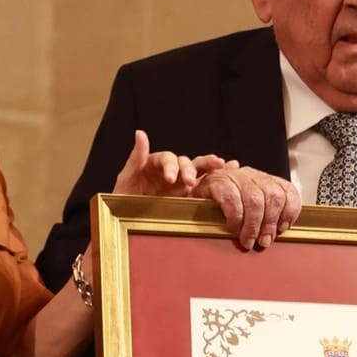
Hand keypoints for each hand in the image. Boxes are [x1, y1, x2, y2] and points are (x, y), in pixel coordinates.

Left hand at [112, 129, 226, 196]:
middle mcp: (172, 170)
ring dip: (209, 167)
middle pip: (186, 162)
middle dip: (190, 170)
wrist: (127, 224)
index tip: (171, 178)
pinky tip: (233, 167)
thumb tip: (140, 133)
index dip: (171, 165)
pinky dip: (220, 174)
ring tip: (222, 166)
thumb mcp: (126, 179)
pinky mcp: (191, 197)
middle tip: (190, 182)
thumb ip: (136, 157)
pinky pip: (207, 184)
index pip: (168, 158)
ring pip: (200, 169)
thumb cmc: (123, 199)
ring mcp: (182, 183)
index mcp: (156, 163)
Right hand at [194, 163, 302, 249]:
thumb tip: (279, 229)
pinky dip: (236, 219)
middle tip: (264, 241)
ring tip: (248, 240)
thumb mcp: (246, 212)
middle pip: (273, 195)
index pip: (287, 189)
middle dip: (270, 222)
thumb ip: (264, 216)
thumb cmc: (219, 210)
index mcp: (262, 180)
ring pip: (255, 199)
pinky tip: (233, 228)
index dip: (290, 210)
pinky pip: (232, 201)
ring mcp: (233, 176)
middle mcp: (250, 174)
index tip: (283, 228)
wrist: (185, 201)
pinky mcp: (216, 181)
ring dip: (253, 225)